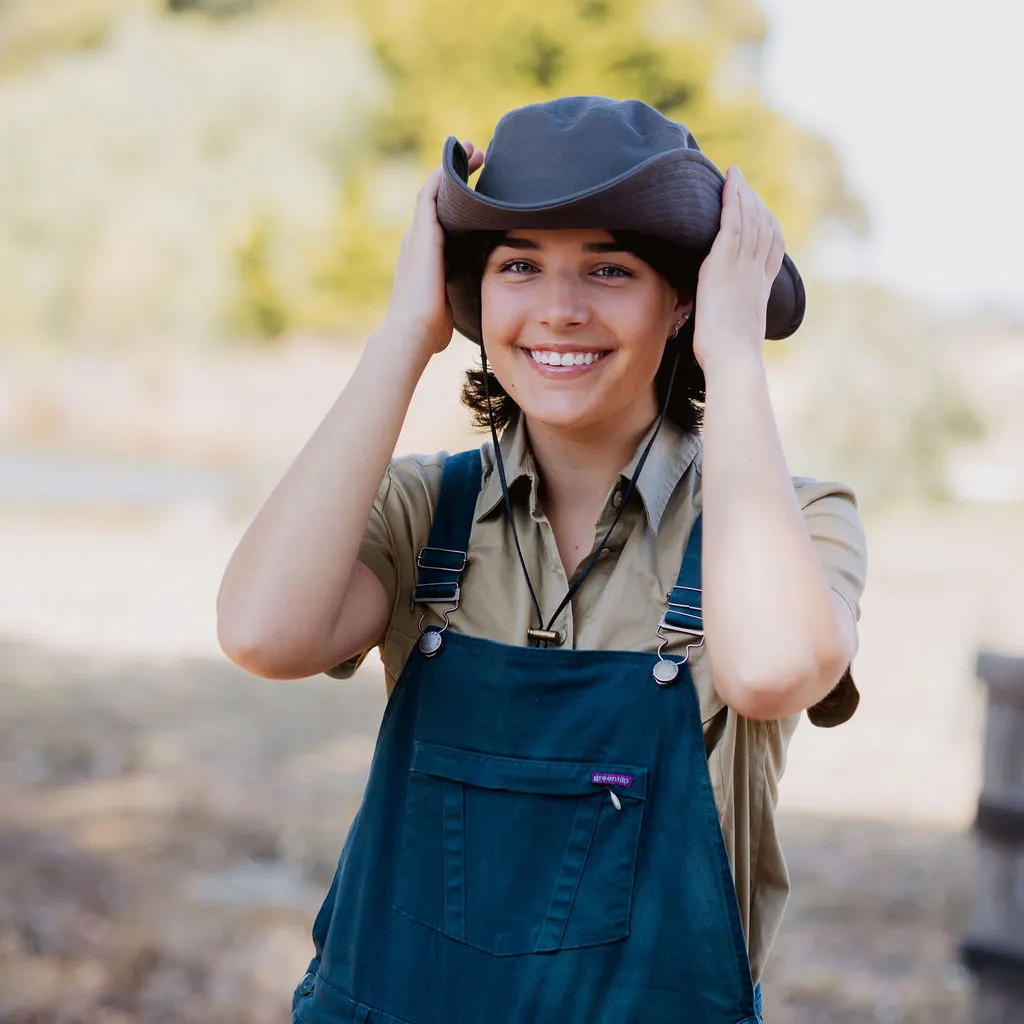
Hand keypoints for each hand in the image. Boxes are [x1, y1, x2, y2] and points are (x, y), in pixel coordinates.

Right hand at [382, 139, 484, 359]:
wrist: (412, 334)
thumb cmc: (429, 330)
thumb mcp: (447, 306)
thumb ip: (454, 298)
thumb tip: (463, 309)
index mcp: (423, 257)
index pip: (441, 219)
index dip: (458, 199)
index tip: (478, 185)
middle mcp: (416, 242)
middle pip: (436, 198)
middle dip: (457, 175)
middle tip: (478, 156)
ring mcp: (416, 237)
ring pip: (433, 192)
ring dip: (452, 169)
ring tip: (472, 149)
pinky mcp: (422, 236)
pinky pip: (429, 197)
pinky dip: (441, 177)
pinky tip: (456, 160)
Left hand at [692, 165, 785, 373]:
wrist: (734, 361)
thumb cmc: (730, 360)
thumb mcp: (735, 335)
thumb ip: (731, 322)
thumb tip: (719, 329)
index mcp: (760, 291)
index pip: (770, 251)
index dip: (767, 228)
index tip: (763, 214)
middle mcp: (756, 274)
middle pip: (762, 228)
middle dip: (755, 204)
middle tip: (745, 186)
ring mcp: (743, 267)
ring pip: (748, 220)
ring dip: (743, 194)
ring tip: (735, 175)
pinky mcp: (724, 264)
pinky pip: (732, 222)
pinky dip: (732, 199)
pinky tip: (729, 182)